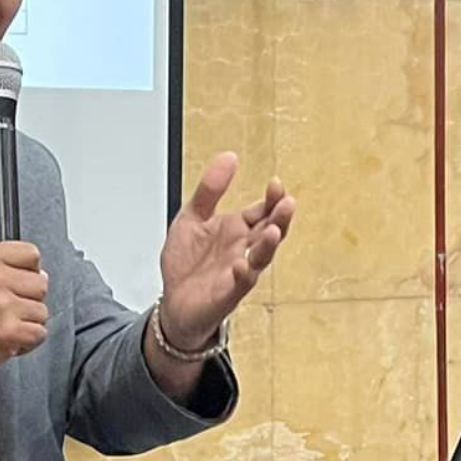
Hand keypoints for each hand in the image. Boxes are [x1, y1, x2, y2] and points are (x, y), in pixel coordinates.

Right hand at [0, 242, 47, 391]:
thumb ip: (0, 267)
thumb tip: (40, 275)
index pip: (30, 254)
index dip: (28, 272)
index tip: (16, 284)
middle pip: (40, 284)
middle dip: (28, 300)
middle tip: (4, 310)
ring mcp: (1, 306)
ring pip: (42, 311)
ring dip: (27, 323)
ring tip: (1, 326)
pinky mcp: (8, 332)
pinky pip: (39, 333)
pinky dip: (26, 342)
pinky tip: (5, 340)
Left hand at [157, 153, 295, 349]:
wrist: (172, 304)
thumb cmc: (187, 264)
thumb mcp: (192, 218)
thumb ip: (210, 190)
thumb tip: (230, 156)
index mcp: (237, 230)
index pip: (263, 211)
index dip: (272, 198)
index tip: (276, 184)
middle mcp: (243, 250)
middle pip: (270, 232)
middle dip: (280, 217)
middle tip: (287, 202)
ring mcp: (238, 272)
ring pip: (261, 258)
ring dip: (269, 244)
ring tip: (274, 229)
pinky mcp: (227, 294)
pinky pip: (241, 285)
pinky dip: (244, 275)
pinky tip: (242, 264)